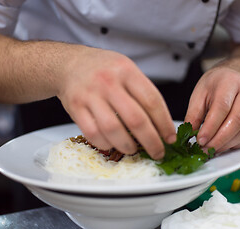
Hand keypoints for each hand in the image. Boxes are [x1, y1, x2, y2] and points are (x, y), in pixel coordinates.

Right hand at [57, 46, 175, 158]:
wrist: (70, 64)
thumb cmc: (102, 69)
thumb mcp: (126, 68)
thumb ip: (141, 91)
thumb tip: (160, 123)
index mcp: (126, 71)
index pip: (152, 101)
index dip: (164, 123)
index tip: (169, 137)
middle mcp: (108, 82)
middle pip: (135, 119)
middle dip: (151, 141)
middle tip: (158, 152)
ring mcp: (90, 95)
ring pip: (113, 129)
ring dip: (127, 146)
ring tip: (133, 150)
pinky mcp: (75, 108)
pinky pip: (92, 133)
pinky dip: (105, 144)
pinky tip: (112, 144)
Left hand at [185, 66, 239, 152]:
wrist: (230, 78)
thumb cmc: (214, 85)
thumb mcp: (199, 94)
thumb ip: (194, 114)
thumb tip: (191, 133)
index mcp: (230, 82)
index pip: (222, 107)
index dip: (211, 127)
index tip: (200, 140)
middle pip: (237, 120)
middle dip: (219, 139)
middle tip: (206, 149)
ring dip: (228, 143)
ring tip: (212, 148)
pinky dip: (237, 143)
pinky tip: (224, 145)